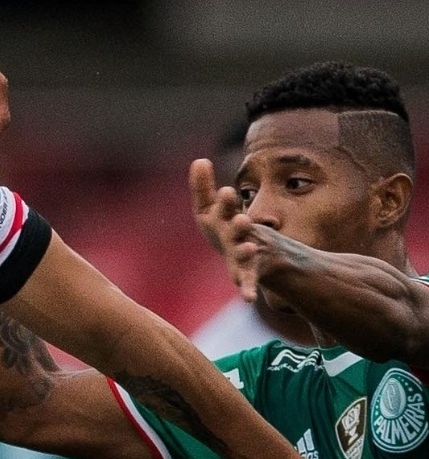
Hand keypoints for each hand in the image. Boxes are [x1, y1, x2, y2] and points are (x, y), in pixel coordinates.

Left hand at [189, 158, 252, 293]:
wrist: (261, 255)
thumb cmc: (229, 229)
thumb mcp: (214, 211)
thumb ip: (203, 188)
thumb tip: (198, 160)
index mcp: (228, 217)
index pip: (222, 208)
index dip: (222, 202)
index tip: (222, 190)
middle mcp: (240, 232)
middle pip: (236, 225)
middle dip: (235, 218)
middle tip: (237, 212)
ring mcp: (246, 251)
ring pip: (244, 250)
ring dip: (244, 249)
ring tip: (247, 248)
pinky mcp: (250, 271)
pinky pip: (249, 280)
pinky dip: (248, 288)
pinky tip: (246, 298)